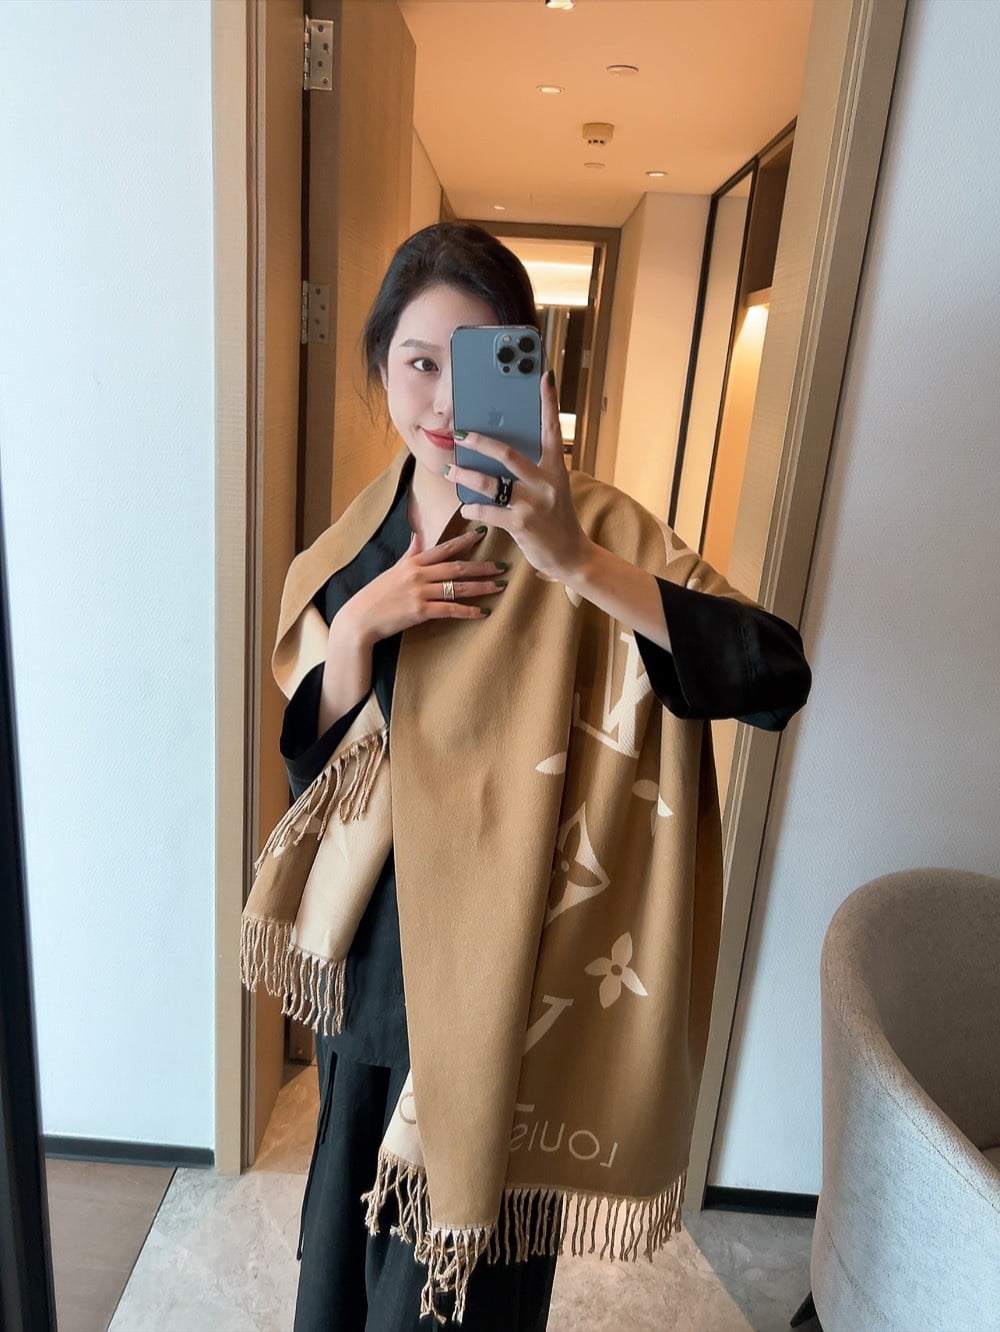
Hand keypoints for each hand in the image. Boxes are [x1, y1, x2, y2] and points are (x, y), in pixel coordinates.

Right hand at [335, 529, 506, 647]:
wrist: (359, 619)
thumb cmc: (376, 595)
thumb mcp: (393, 570)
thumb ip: (410, 554)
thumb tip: (418, 537)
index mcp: (413, 562)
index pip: (444, 548)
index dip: (465, 540)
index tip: (483, 533)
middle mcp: (418, 574)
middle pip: (457, 567)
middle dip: (482, 566)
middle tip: (502, 566)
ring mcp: (419, 592)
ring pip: (457, 587)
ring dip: (481, 587)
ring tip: (499, 586)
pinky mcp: (420, 611)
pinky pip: (449, 609)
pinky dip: (468, 610)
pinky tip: (482, 612)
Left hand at [446, 370, 592, 581]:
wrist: (571, 555)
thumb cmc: (556, 519)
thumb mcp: (551, 489)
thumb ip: (532, 472)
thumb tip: (498, 455)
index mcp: (556, 468)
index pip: (552, 429)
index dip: (549, 402)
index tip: (544, 376)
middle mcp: (546, 482)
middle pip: (507, 453)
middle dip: (479, 442)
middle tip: (460, 435)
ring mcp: (533, 503)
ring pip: (490, 483)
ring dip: (465, 476)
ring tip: (449, 471)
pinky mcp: (521, 524)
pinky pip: (488, 511)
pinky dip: (473, 508)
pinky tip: (466, 507)